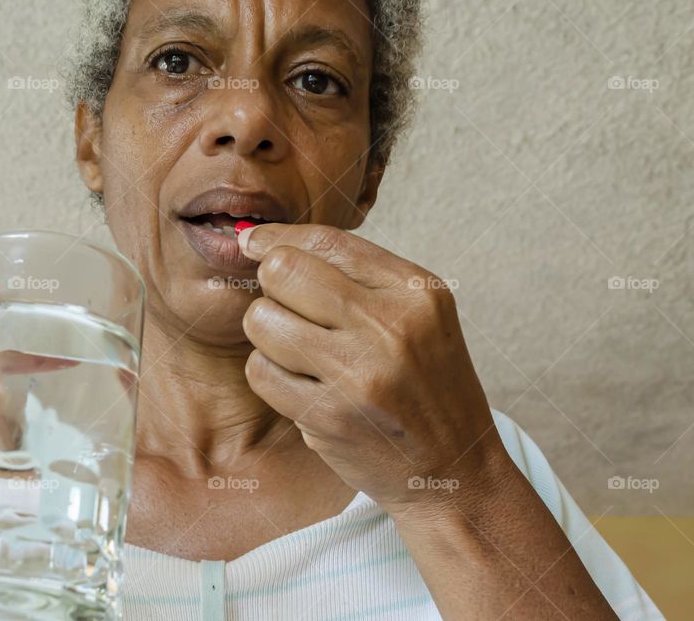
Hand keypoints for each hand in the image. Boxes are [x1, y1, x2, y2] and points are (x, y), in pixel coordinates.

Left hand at [238, 223, 511, 515]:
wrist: (454, 470)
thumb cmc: (428, 387)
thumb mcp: (420, 318)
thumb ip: (360, 278)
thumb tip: (270, 243)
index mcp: (416, 292)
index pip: (327, 241)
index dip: (278, 236)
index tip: (253, 240)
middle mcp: (390, 326)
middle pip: (284, 272)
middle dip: (272, 286)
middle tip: (287, 307)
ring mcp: (359, 373)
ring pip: (262, 321)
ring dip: (267, 333)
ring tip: (297, 350)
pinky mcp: (330, 416)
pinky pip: (261, 372)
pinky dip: (269, 374)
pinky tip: (300, 383)